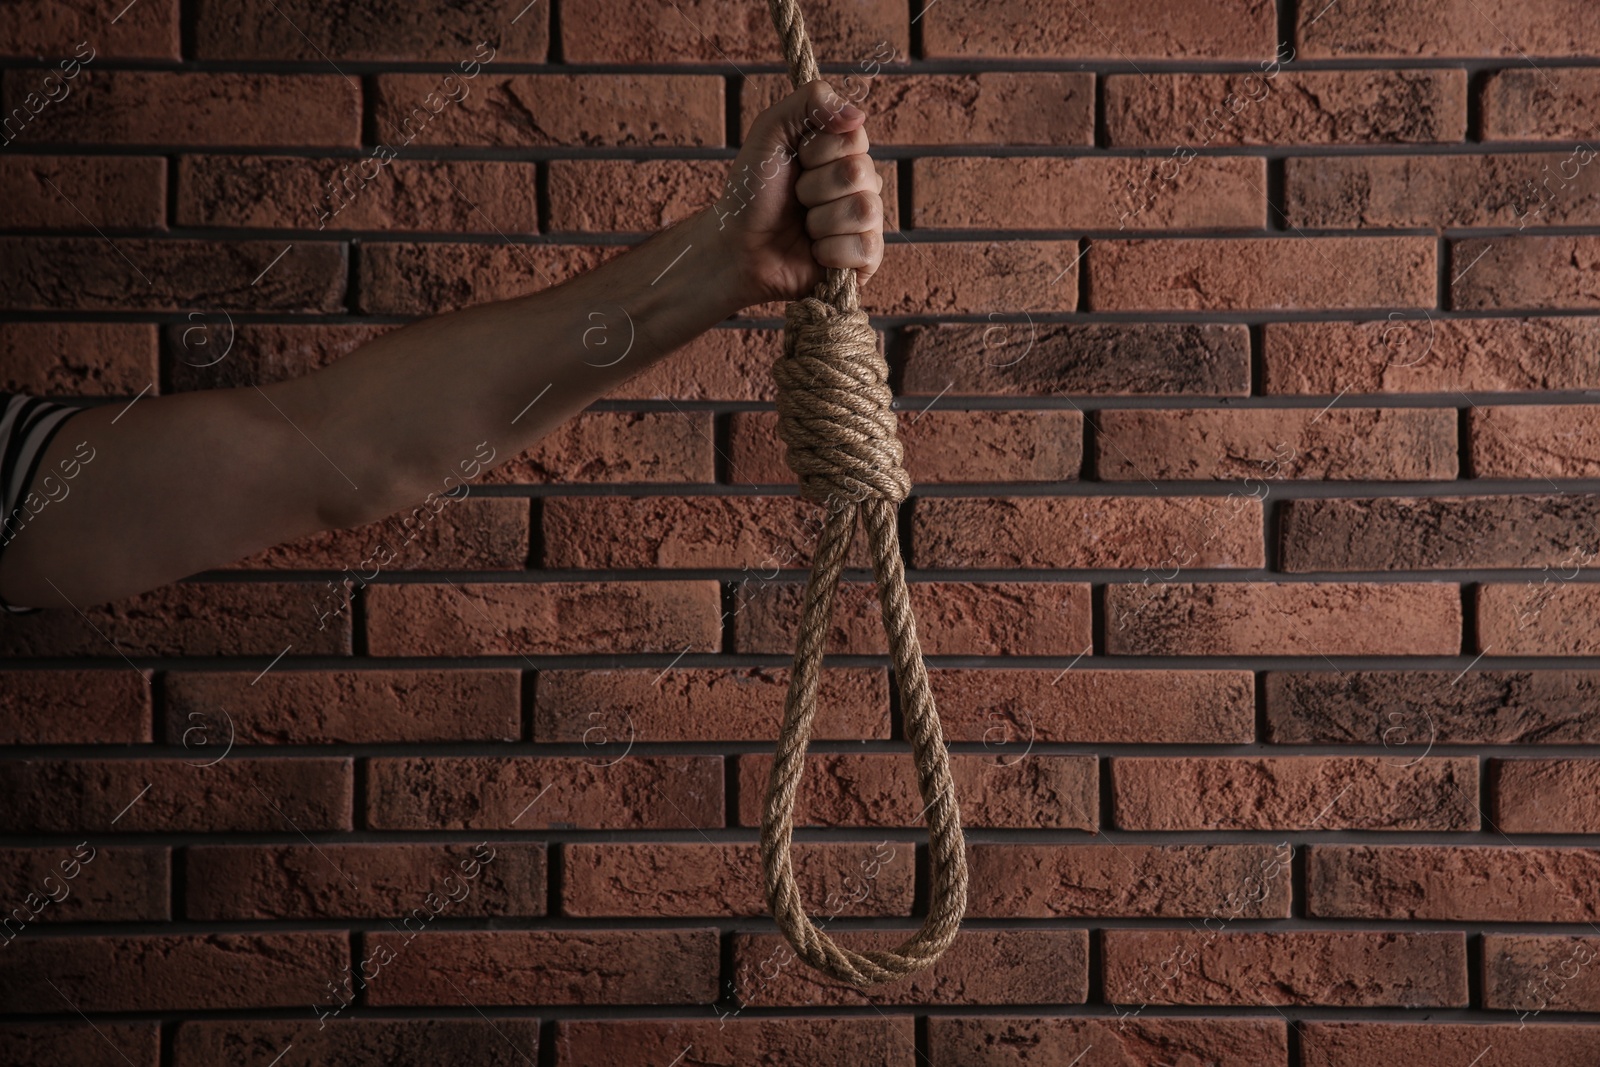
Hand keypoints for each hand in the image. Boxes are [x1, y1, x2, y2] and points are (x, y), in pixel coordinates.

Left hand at [702, 79, 884, 308]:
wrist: (737, 247)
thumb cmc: (752, 191)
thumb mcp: (770, 131)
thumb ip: (809, 102)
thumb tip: (857, 113)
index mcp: (843, 152)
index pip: (855, 137)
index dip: (818, 151)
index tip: (796, 162)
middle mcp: (860, 185)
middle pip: (860, 173)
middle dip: (813, 188)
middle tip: (794, 199)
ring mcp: (864, 223)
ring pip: (864, 211)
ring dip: (820, 221)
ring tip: (803, 228)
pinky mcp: (864, 261)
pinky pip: (867, 249)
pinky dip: (831, 252)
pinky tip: (814, 253)